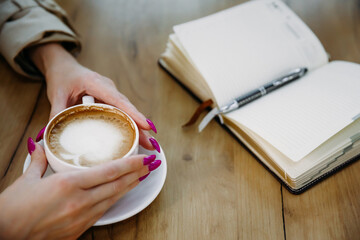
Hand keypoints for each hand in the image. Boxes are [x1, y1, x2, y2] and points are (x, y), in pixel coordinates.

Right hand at [0, 139, 159, 239]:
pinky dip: (114, 201)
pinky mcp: (78, 231)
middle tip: (152, 164)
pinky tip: (119, 194)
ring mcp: (81, 218)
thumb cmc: (12, 210)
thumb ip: (39, 160)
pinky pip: (101, 212)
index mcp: (69, 184)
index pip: (110, 171)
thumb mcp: (27, 180)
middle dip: (137, 174)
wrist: (3, 238)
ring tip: (142, 177)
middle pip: (117, 184)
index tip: (145, 158)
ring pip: (113, 199)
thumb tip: (41, 145)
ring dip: (129, 187)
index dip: (131, 164)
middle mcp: (80, 200)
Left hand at [29, 43, 158, 150]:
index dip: (133, 114)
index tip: (146, 126)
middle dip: (140, 126)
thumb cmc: (62, 77)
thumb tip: (52, 135)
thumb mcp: (56, 95)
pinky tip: (135, 138)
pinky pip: (122, 112)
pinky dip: (129, 124)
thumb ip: (56, 113)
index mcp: (96, 83)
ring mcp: (111, 93)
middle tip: (151, 144)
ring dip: (137, 127)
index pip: (118, 100)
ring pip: (127, 111)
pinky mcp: (111, 99)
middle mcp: (108, 87)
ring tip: (147, 144)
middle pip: (127, 109)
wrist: (63, 66)